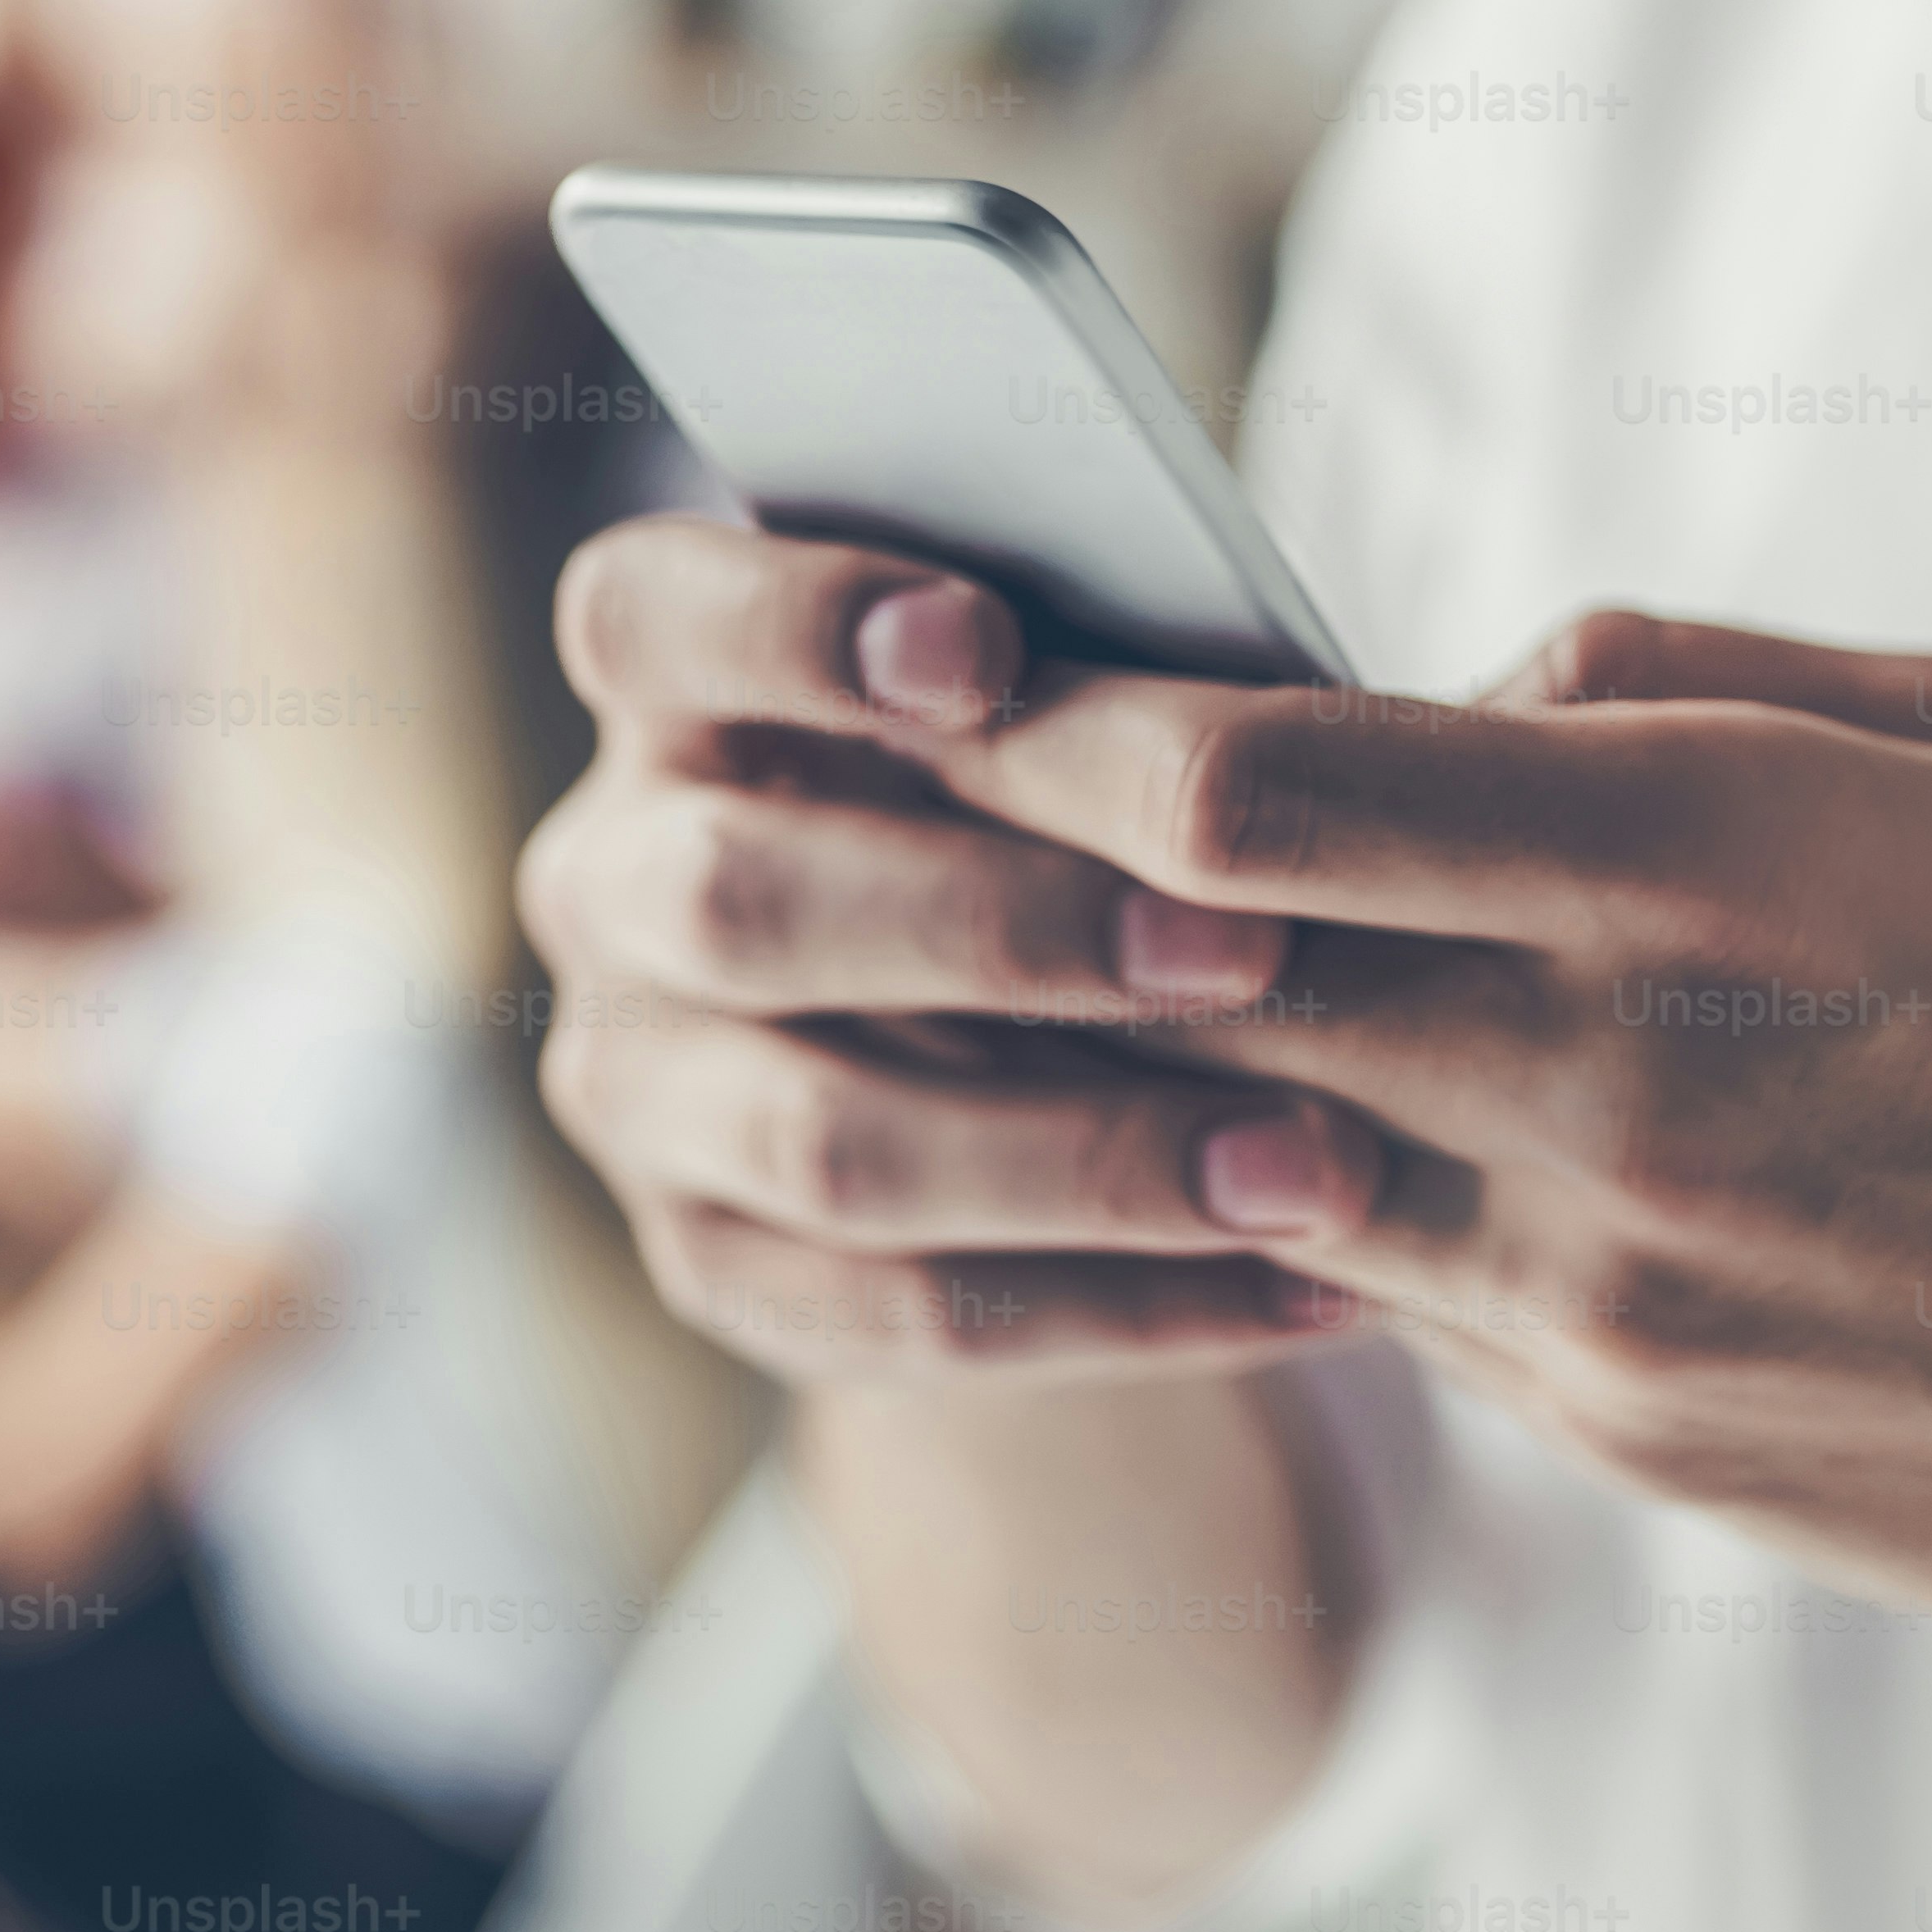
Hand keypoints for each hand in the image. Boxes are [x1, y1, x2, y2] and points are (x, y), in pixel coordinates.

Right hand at [513, 519, 1368, 1383]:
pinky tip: (1313, 1291)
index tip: (987, 650)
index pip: (643, 618)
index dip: (790, 624)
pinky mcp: (720, 1267)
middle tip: (1249, 949)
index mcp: (673, 695)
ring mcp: (646, 1095)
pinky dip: (1128, 1305)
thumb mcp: (1066, 711)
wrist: (1033, 1040)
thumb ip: (1102, 683)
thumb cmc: (1069, 798)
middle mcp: (612, 888)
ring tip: (1319, 1168)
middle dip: (998, 925)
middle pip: (734, 903)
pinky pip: (914, 1313)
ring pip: (830, 1143)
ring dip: (1094, 1157)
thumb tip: (1273, 712)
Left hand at [520, 520, 1931, 1627]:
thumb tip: (1454, 689)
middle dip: (1024, 874)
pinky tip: (1268, 1102)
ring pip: (1249, 1144)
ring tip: (1032, 948)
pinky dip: (1299, 1182)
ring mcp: (1601, 1286)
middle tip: (890, 785)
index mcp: (1708, 867)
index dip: (1054, 718)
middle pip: (1195, 970)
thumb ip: (1681, 683)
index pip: (1247, 794)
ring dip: (1132, 1050)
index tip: (943, 653)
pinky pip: (1380, 1278)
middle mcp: (1618, 1088)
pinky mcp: (1616, 1422)